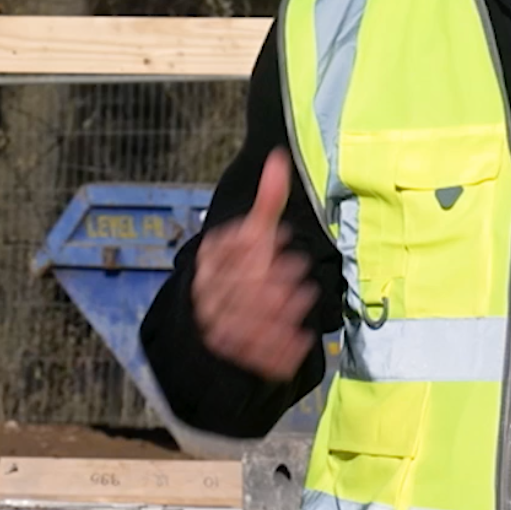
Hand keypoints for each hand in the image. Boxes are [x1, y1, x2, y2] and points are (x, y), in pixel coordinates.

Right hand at [191, 148, 317, 381]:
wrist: (216, 318)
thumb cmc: (241, 267)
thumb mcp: (254, 232)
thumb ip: (268, 200)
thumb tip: (279, 157)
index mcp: (210, 257)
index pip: (233, 250)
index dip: (261, 245)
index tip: (286, 238)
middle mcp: (206, 290)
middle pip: (244, 284)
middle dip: (278, 278)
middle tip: (302, 273)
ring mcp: (214, 322)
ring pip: (249, 317)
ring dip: (282, 310)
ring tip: (305, 300)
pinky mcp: (228, 351)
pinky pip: (254, 352)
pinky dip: (280, 349)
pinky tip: (301, 339)